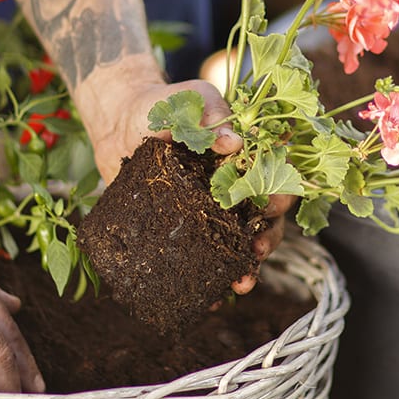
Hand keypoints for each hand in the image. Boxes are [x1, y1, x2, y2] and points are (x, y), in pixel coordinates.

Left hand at [76, 64, 292, 292]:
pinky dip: (211, 281)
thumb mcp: (190, 101)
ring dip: (247, 267)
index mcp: (245, 159)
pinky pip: (203, 258)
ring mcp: (209, 212)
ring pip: (238, 245)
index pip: (275, 179)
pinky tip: (210, 297)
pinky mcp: (184, 229)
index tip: (271, 206)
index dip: (280, 195)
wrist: (119, 122)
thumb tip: (233, 142)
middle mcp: (234, 188)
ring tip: (241, 284)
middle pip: (264, 220)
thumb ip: (211, 115)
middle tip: (257, 251)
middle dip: (268, 239)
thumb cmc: (162, 105)